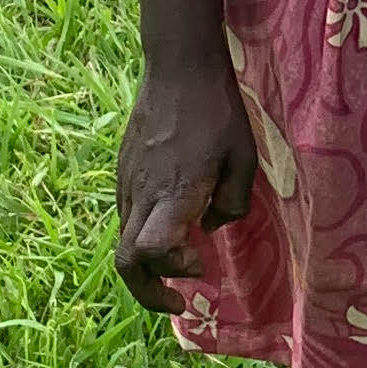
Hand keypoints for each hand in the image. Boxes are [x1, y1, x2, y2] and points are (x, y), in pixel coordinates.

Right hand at [115, 53, 257, 313]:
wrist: (178, 65)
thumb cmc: (218, 111)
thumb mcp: (244, 158)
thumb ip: (232, 204)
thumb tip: (210, 227)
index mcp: (174, 193)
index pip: (149, 252)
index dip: (171, 272)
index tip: (202, 265)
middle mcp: (142, 193)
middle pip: (125, 263)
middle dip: (148, 293)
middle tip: (177, 302)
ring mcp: (127, 182)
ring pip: (122, 241)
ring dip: (147, 265)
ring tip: (182, 265)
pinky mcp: (123, 170)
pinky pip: (126, 216)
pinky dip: (143, 237)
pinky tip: (170, 227)